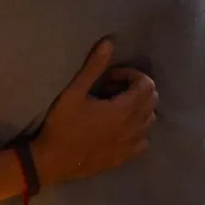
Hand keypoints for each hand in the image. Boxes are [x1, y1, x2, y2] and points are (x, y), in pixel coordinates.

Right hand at [30, 40, 157, 185]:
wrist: (52, 161)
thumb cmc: (62, 125)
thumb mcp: (73, 93)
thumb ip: (93, 67)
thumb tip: (109, 43)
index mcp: (124, 110)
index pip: (146, 85)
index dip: (131, 75)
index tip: (110, 77)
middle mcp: (133, 127)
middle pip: (152, 101)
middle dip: (136, 89)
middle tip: (112, 88)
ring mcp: (130, 144)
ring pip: (149, 120)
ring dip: (138, 108)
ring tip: (115, 107)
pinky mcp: (124, 157)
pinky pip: (143, 141)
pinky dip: (137, 130)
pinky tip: (119, 128)